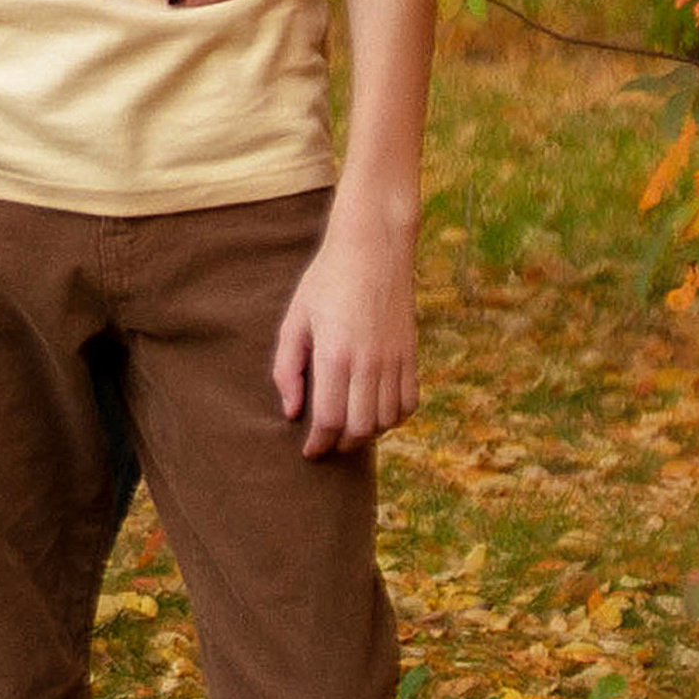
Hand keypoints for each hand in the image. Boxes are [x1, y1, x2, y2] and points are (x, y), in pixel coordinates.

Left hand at [271, 207, 418, 457]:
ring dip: (367, 433)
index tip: (309, 451)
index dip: (318, 443)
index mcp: (335, 354)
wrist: (373, 247)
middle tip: (326, 443)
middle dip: (341, 445)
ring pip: (386, 421)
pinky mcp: (411, 355)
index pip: (330, 419)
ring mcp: (395, 359)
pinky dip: (393, 418)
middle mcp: (369, 362)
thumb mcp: (295, 319)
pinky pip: (409, 403)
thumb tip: (291, 411)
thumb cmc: (326, 280)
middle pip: (361, 428)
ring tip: (348, 428)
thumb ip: (287, 368)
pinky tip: (376, 413)